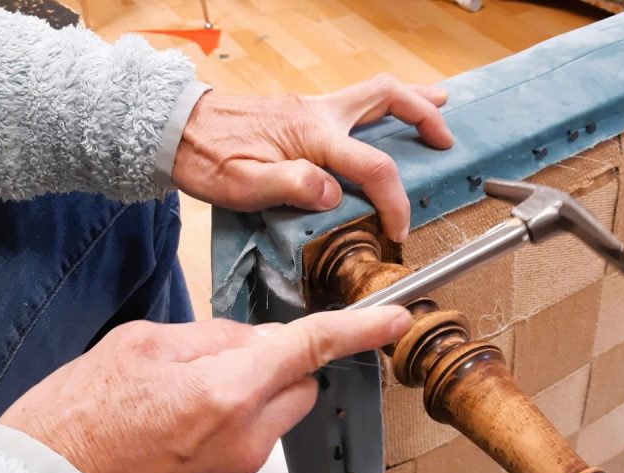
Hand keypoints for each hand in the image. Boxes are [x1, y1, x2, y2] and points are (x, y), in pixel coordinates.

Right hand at [0, 307, 411, 472]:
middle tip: (224, 355)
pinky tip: (187, 421)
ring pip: (280, 412)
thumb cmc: (79, 416)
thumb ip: (214, 335)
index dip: (361, 328)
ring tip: (192, 393)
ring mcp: (240, 469)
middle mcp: (245, 435)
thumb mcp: (143, 344)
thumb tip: (253, 338)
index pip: (312, 347)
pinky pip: (256, 440)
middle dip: (280, 362)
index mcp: (226, 389)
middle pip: (301, 382)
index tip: (395, 319)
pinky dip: (238, 421)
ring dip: (257, 392)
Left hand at [172, 74, 453, 241]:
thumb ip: (291, 185)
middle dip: (423, 114)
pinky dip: (382, 105)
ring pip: (374, 91)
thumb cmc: (208, 159)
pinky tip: (383, 119)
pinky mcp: (303, 110)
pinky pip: (355, 100)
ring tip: (437, 108)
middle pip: (386, 96)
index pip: (372, 165)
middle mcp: (319, 113)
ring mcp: (312, 107)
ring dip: (409, 100)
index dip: (394, 200)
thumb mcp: (243, 184)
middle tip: (446, 138)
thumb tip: (333, 193)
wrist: (177, 129)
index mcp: (311, 135)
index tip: (399, 229)